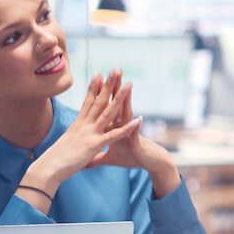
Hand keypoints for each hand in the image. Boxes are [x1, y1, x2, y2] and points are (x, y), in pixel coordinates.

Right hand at [32, 71, 141, 190]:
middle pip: (98, 101)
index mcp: (77, 125)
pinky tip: (138, 121)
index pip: (87, 102)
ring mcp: (89, 134)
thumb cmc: (53, 160)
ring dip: (119, 98)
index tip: (99, 74)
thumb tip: (71, 139)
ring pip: (108, 112)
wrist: (46, 169)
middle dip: (108, 85)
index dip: (94, 88)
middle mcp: (84, 125)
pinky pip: (114, 135)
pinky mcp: (94, 145)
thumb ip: (72, 140)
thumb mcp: (65, 145)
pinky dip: (127, 128)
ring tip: (129, 85)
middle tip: (117, 70)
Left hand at [87, 78, 180, 196]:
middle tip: (113, 71)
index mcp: (113, 127)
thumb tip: (84, 161)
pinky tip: (139, 119)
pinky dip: (136, 127)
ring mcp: (130, 131)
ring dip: (127, 100)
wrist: (149, 162)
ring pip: (127, 113)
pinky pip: (135, 133)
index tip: (96, 79)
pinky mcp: (136, 141)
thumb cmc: (131, 158)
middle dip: (114, 88)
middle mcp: (122, 125)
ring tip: (127, 85)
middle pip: (116, 104)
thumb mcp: (110, 158)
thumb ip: (96, 158)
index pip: (105, 107)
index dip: (100, 94)